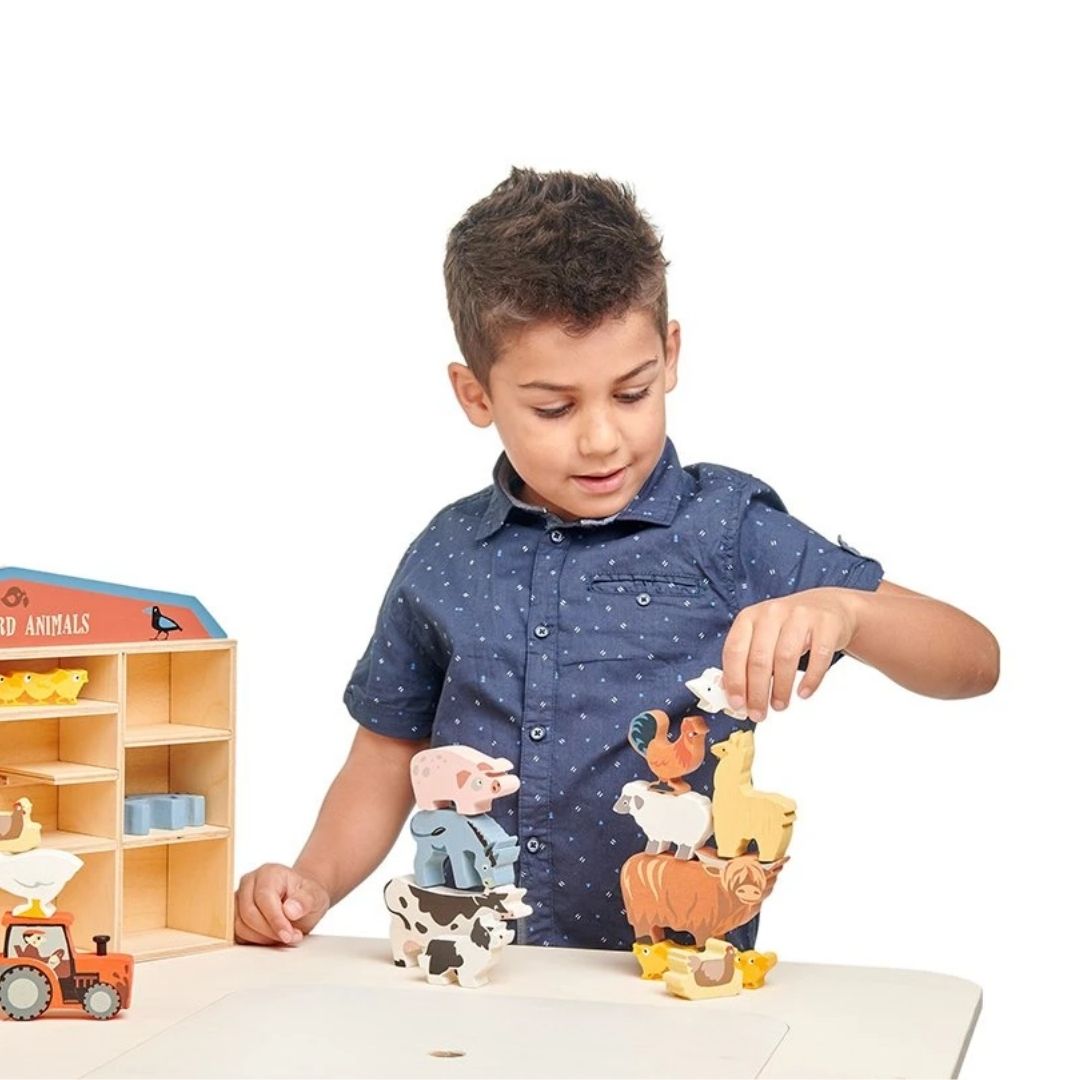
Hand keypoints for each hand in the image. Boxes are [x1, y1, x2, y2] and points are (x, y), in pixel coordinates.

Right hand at [235, 863, 330, 946]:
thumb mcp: (315, 896)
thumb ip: (305, 901)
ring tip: (284, 936)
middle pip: (249, 913)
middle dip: (270, 931)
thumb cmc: (306, 896)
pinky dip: (253, 941)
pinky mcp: (235, 916)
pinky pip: (237, 934)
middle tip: (290, 937)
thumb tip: (290, 910)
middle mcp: (249, 883)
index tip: (288, 934)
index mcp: (269, 873)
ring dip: (262, 938)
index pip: (264, 898)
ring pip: (240, 925)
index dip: (275, 919)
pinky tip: (271, 939)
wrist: (301, 902)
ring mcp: (239, 899)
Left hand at [721, 587, 859, 721]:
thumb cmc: (788, 626)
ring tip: (779, 705)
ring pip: (785, 658)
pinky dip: (810, 679)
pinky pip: (818, 656)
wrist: (827, 606)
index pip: (734, 651)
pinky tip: (803, 692)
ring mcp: (800, 616)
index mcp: (749, 617)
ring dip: (781, 688)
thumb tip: (733, 694)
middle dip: (757, 692)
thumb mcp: (762, 636)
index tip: (737, 704)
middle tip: (759, 713)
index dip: (734, 681)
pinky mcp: (826, 624)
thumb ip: (746, 660)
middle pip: (759, 659)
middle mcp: (772, 613)